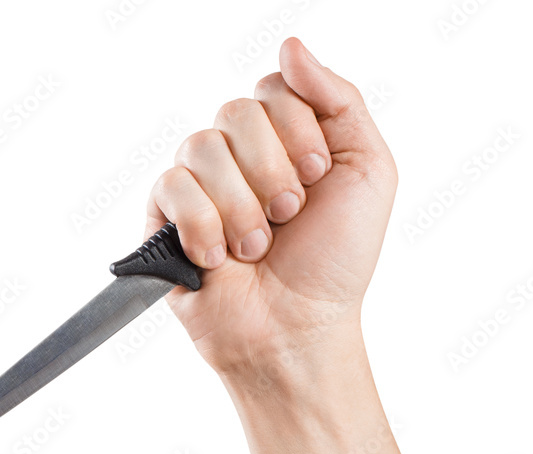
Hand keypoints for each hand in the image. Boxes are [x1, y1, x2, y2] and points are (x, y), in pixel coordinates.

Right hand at [146, 38, 396, 380]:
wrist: (297, 328)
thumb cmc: (335, 261)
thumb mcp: (368, 170)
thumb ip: (338, 98)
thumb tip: (291, 46)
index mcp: (283, 136)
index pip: (273, 88)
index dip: (297, 131)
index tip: (316, 177)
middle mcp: (237, 154)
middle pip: (236, 111)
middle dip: (271, 172)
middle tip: (288, 217)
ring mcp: (198, 184)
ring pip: (202, 147)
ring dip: (241, 207)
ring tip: (255, 247)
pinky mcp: (164, 217)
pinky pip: (171, 186)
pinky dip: (203, 226)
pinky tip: (220, 258)